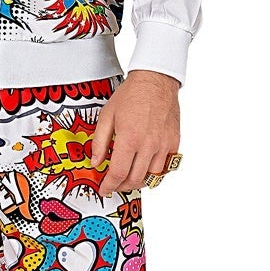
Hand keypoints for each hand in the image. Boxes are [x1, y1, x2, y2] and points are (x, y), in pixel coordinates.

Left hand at [92, 69, 180, 194]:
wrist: (156, 81)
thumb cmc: (131, 95)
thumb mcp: (107, 116)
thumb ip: (99, 142)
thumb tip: (95, 162)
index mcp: (130, 138)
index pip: (118, 173)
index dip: (109, 186)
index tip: (104, 189)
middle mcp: (149, 145)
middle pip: (135, 179)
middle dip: (121, 187)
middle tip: (114, 185)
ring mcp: (164, 145)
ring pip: (152, 177)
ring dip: (138, 181)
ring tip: (128, 177)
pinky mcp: (174, 143)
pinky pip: (166, 167)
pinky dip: (154, 173)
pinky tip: (145, 168)